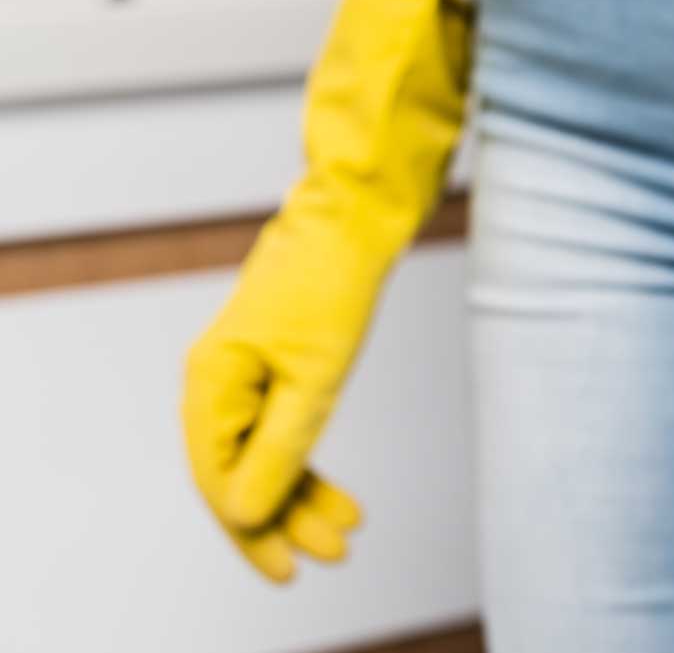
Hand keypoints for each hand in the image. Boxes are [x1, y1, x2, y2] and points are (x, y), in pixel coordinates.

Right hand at [183, 218, 382, 580]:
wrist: (353, 216)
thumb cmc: (332, 283)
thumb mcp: (315, 376)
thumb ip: (280, 447)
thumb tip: (248, 515)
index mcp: (210, 383)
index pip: (217, 477)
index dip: (250, 528)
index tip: (290, 566)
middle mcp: (216, 382)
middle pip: (239, 472)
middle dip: (285, 518)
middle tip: (333, 554)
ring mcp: (244, 374)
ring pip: (263, 454)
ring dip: (302, 494)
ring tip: (346, 531)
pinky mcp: (275, 365)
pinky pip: (281, 428)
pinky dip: (308, 461)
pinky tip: (338, 493)